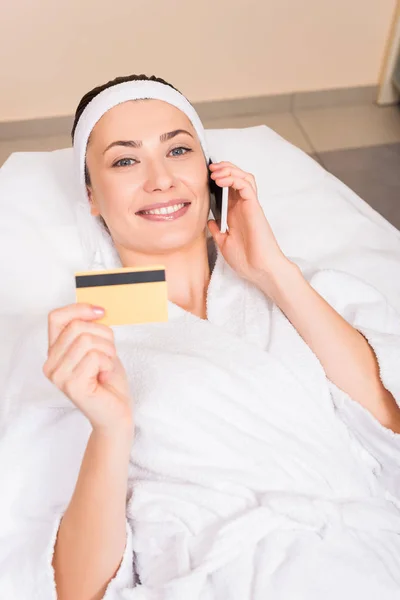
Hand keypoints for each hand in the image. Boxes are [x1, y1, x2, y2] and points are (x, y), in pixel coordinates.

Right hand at [43, 303, 133, 434]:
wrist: (116, 412)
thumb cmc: (108, 380)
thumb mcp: (99, 347)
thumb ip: (90, 330)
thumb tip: (95, 309)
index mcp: (54, 352)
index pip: (56, 317)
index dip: (79, 309)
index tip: (101, 312)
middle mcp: (51, 364)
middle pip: (77, 327)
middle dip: (103, 335)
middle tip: (108, 355)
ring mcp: (59, 376)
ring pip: (87, 340)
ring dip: (107, 351)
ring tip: (106, 367)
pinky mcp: (71, 385)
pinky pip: (95, 357)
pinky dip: (108, 364)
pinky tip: (104, 377)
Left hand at [207, 161, 290, 290]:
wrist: (259, 270)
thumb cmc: (246, 260)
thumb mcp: (224, 243)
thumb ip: (217, 231)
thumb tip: (209, 221)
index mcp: (235, 214)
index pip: (229, 189)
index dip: (219, 178)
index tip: (205, 176)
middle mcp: (243, 207)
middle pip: (237, 178)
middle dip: (224, 169)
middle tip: (210, 167)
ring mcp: (250, 206)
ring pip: (244, 178)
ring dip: (230, 170)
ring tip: (215, 171)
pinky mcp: (255, 207)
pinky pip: (246, 186)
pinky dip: (234, 179)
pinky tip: (222, 180)